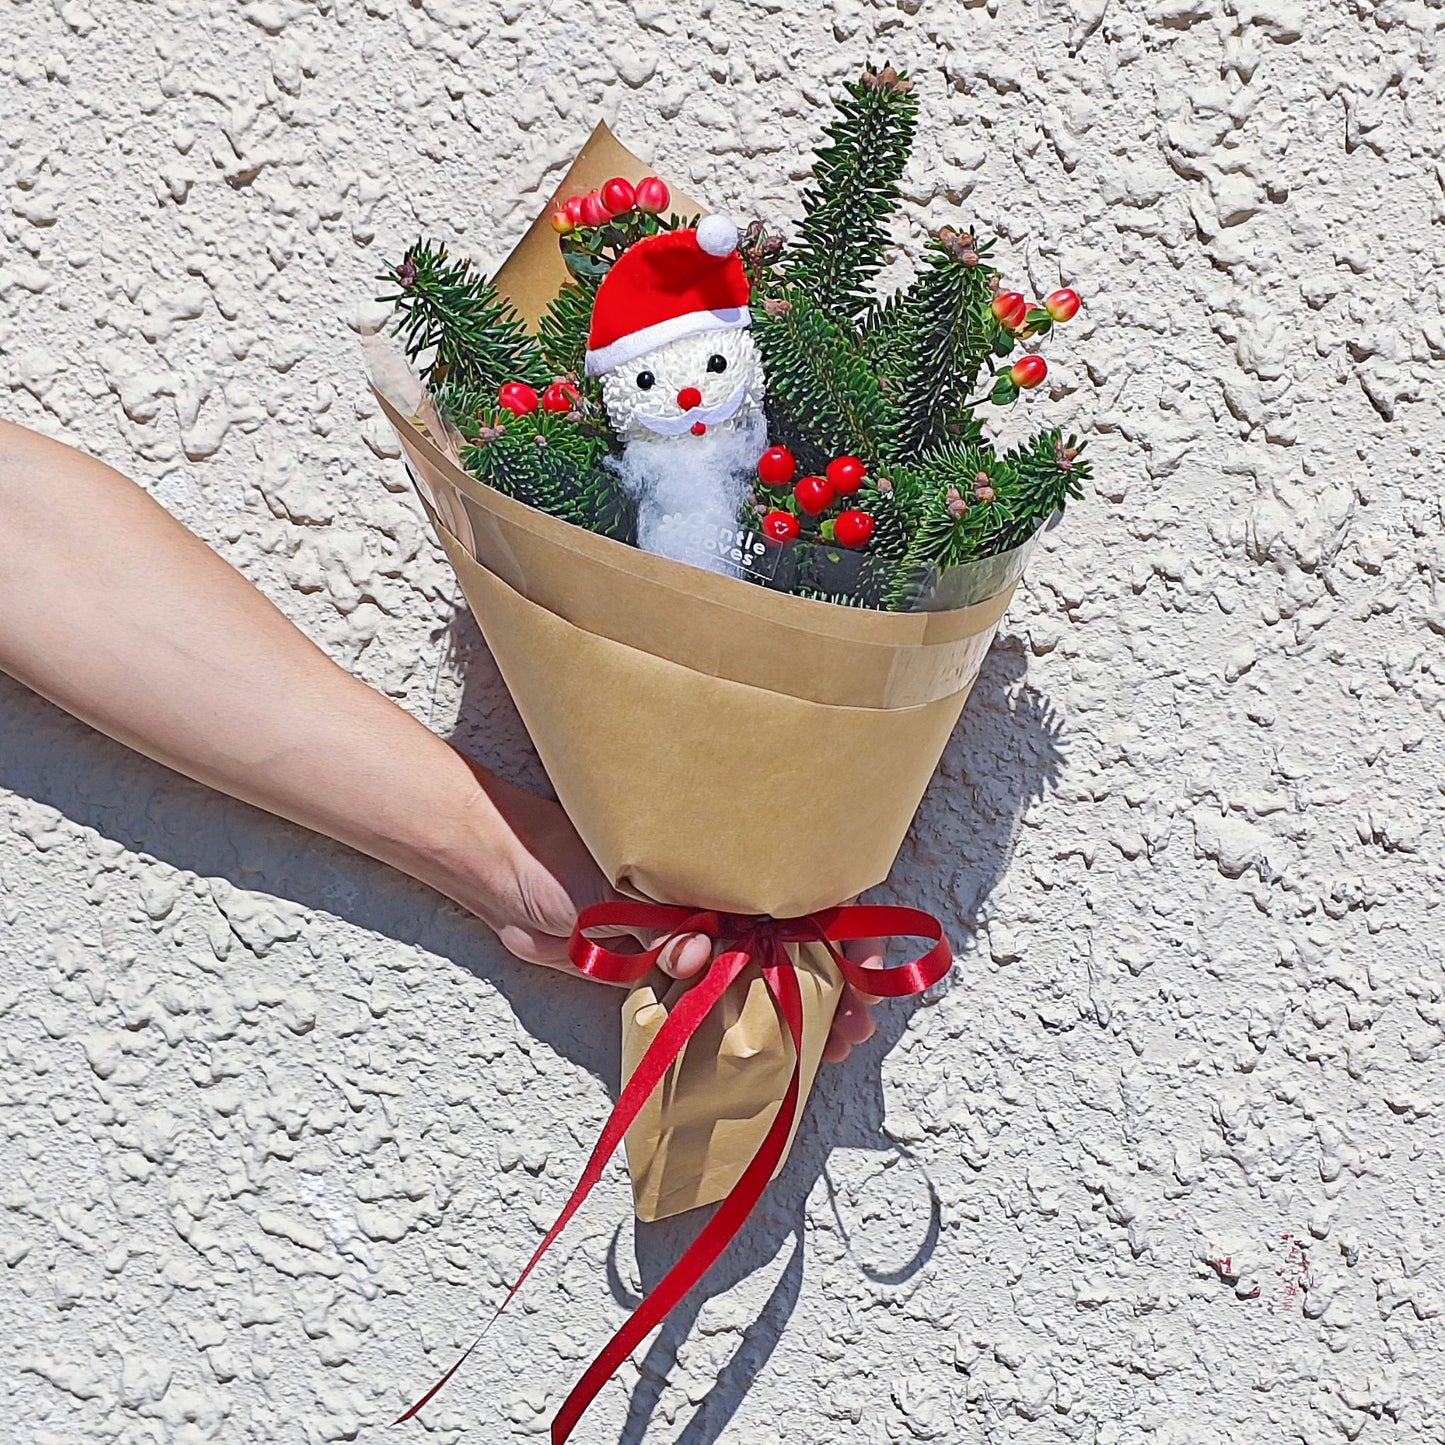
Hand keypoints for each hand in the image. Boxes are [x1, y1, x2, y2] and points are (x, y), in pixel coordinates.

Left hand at [457, 759, 881, 1057]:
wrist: (501, 872)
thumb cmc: (562, 855)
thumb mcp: (618, 887)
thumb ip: (661, 924)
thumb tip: (699, 955)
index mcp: (714, 868)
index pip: (796, 897)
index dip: (839, 933)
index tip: (868, 969)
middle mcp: (709, 900)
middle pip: (788, 946)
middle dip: (830, 986)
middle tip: (858, 1028)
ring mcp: (685, 938)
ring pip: (756, 980)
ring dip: (796, 1015)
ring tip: (830, 1048)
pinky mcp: (654, 973)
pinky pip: (708, 1005)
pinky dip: (741, 1028)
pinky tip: (772, 1055)